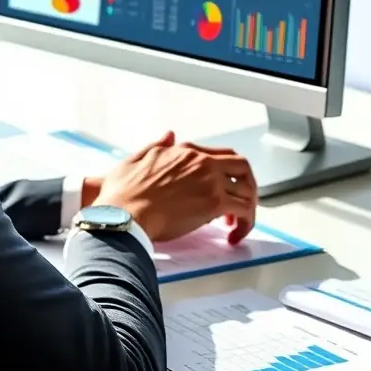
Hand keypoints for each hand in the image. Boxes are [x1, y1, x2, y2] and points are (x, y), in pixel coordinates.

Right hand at [84, 131, 256, 244]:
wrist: (124, 213)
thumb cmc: (124, 193)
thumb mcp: (136, 158)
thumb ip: (156, 146)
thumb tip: (169, 135)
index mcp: (184, 150)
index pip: (219, 154)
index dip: (226, 171)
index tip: (223, 186)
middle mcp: (202, 161)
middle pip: (241, 165)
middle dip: (246, 184)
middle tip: (240, 201)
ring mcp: (210, 181)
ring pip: (247, 189)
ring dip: (247, 206)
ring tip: (235, 223)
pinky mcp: (214, 203)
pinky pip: (244, 211)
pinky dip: (246, 224)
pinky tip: (235, 236)